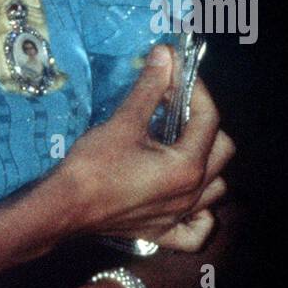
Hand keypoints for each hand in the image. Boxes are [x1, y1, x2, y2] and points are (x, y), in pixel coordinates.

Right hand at [22, 45, 234, 257]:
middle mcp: (192, 193)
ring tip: (182, 145)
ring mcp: (180, 217)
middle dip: (205, 122)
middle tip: (178, 106)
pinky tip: (187, 199)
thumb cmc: (94, 164)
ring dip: (208, 164)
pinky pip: (197, 230)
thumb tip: (166, 54)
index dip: (197, 90)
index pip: (209, 118)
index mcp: (187, 165)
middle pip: (222, 150)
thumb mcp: (124, 121)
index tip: (177, 74)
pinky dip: (200, 215)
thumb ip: (150, 87)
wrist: (65, 207)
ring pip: (216, 188)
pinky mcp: (163, 233)